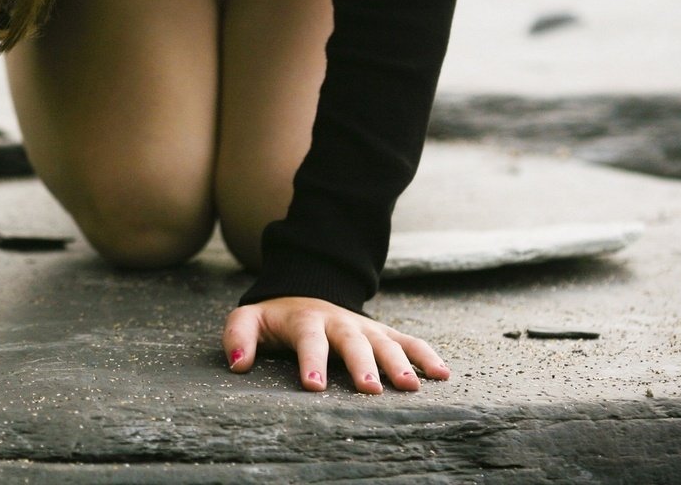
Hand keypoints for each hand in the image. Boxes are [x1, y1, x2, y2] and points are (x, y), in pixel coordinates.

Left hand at [223, 296, 450, 393]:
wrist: (305, 291)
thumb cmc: (276, 317)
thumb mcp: (250, 319)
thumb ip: (238, 336)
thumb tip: (237, 363)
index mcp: (306, 320)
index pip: (309, 339)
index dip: (311, 360)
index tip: (313, 385)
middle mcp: (340, 322)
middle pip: (352, 342)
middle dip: (362, 365)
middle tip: (369, 389)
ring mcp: (365, 327)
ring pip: (385, 342)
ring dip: (399, 363)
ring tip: (411, 387)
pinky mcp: (383, 333)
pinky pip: (408, 341)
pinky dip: (426, 355)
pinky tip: (442, 374)